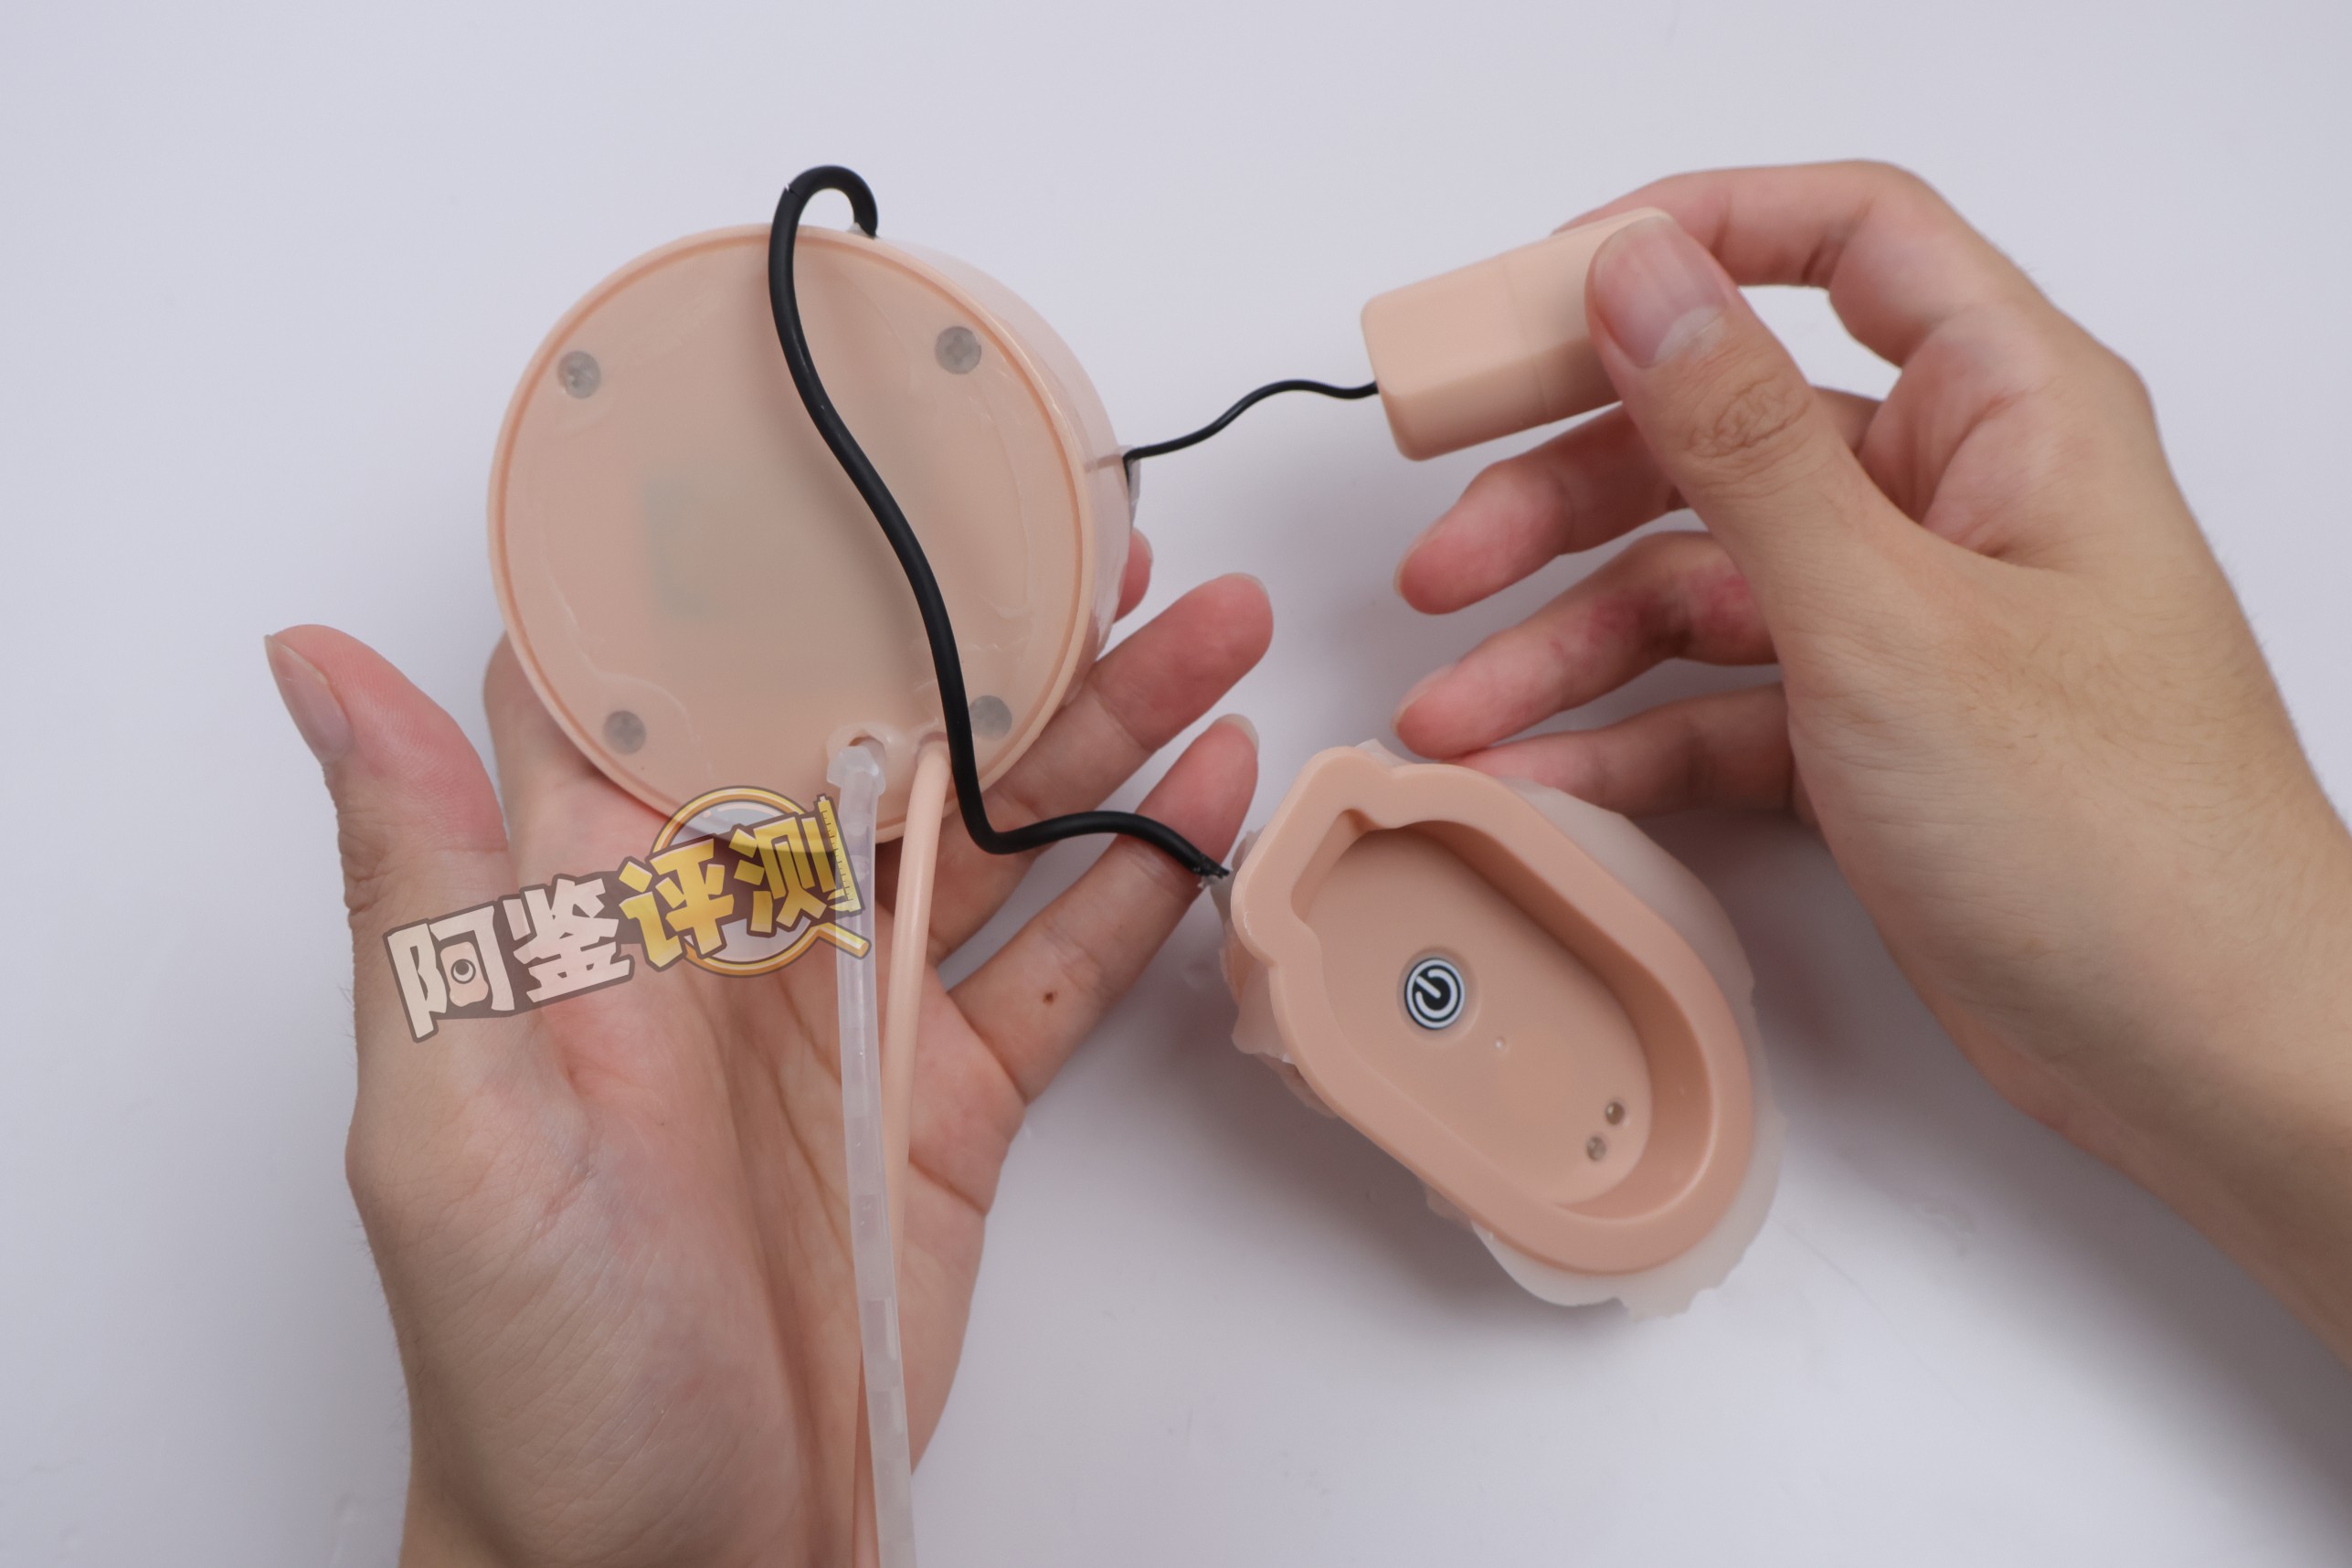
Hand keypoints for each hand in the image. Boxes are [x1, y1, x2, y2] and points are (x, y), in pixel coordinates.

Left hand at [267, 552, 1270, 1565]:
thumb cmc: (533, 1371)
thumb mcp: (452, 1125)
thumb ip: (423, 888)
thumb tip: (314, 664)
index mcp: (600, 913)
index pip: (665, 681)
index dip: (752, 560)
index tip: (846, 447)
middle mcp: (731, 938)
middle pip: (872, 729)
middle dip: (986, 624)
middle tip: (1098, 522)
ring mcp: (854, 1012)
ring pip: (989, 828)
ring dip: (1098, 730)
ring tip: (1204, 631)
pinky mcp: (950, 1098)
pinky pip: (1058, 962)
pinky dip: (1139, 879)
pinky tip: (1208, 793)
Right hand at [1392, 162, 2351, 1357]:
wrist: (2198, 1050)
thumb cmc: (2118, 835)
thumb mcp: (1888, 616)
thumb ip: (1745, 438)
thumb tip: (1642, 276)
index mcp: (2006, 411)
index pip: (1846, 240)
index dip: (1693, 235)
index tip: (1544, 293)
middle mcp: (1948, 498)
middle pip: (1718, 427)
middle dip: (1564, 487)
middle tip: (1447, 542)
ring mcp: (1897, 621)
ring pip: (1690, 582)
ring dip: (1560, 641)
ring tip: (1455, 711)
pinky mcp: (1862, 734)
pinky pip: (1707, 703)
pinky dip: (1617, 737)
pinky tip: (1536, 775)